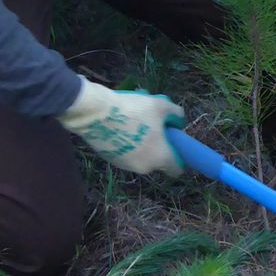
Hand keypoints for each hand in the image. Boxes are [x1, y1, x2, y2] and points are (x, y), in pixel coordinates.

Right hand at [57, 78, 185, 176]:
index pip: (176, 169)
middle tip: (152, 123)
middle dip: (157, 144)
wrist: (96, 113)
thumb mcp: (160, 105)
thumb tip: (179, 120)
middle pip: (157, 159)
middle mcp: (144, 167)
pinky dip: (125, 142)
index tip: (174, 144)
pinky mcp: (110, 159)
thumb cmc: (134, 110)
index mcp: (160, 158)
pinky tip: (120, 124)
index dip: (179, 157)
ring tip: (134, 120)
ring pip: (140, 155)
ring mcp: (125, 165)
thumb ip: (175, 114)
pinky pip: (125, 152)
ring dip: (141, 142)